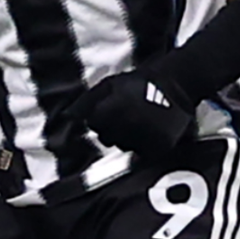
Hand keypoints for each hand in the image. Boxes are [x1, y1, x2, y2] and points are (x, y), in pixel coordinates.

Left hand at [67, 67, 194, 158]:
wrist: (173, 85)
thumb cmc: (136, 83)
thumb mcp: (107, 85)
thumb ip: (85, 102)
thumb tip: (66, 117)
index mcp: (111, 111)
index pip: (94, 125)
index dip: (100, 118)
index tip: (110, 110)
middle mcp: (127, 126)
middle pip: (107, 139)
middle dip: (112, 129)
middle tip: (125, 115)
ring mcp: (144, 138)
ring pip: (124, 147)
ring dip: (127, 138)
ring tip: (137, 121)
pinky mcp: (160, 146)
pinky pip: (142, 154)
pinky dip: (143, 146)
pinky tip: (147, 130)